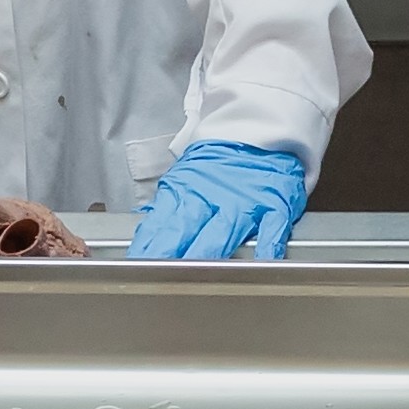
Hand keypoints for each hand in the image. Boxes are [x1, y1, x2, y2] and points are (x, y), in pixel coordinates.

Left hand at [125, 140, 310, 260]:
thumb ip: (169, 208)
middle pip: (184, 229)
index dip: (146, 248)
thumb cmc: (221, 161)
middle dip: (167, 255)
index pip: (159, 223)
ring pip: (222, 232)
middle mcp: (211, 198)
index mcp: (185, 190)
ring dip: (206, 254)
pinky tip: (260, 265)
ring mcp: (243, 203)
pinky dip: (267, 248)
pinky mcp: (274, 205)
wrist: (260, 130)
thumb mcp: (187, 177)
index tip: (134, 268)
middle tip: (155, 277)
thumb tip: (145, 237)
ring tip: (194, 278)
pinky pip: (271, 230)